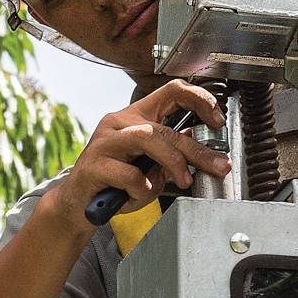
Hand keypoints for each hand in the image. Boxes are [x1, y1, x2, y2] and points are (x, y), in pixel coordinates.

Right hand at [43, 79, 228, 234]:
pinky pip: (127, 173)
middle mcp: (119, 123)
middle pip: (165, 126)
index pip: (172, 92)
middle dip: (197, 149)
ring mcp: (104, 142)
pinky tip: (137, 194)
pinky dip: (140, 187)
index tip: (218, 121)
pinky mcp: (93, 165)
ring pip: (147, 138)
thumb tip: (203, 152)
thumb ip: (174, 158)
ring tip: (183, 181)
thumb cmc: (116, 184)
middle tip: (218, 166)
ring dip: (173, 162)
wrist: (79, 206)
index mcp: (137, 117)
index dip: (199, 100)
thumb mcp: (153, 169)